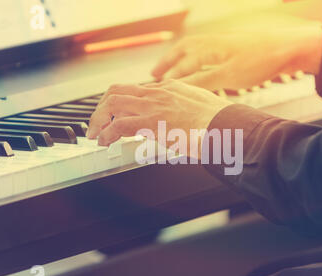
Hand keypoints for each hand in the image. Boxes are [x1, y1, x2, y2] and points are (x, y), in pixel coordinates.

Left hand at [86, 79, 231, 157]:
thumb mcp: (201, 106)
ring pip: (112, 105)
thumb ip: (187, 108)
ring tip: (95, 134)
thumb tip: (181, 120)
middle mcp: (158, 92)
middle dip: (102, 108)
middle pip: (117, 91)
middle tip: (97, 122)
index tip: (115, 114)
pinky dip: (106, 133)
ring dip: (99, 120)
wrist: (226, 126)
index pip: (135, 90)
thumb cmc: (219, 121)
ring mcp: (153, 105)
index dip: (120, 103)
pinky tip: (104, 142)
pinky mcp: (150, 122)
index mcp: (169, 87)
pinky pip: (118, 125)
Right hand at [152, 17, 321, 89]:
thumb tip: (182, 89)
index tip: (156, 90)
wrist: (289, 47)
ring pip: (192, 49)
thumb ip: (204, 81)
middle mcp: (211, 42)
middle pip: (182, 51)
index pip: (182, 65)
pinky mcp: (230, 47)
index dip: (168, 79)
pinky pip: (203, 50)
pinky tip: (196, 66)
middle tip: (153, 75)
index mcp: (208, 48)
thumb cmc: (260, 60)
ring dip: (178, 59)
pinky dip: (193, 58)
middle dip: (167, 63)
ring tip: (170, 69)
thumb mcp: (229, 76)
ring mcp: (221, 43)